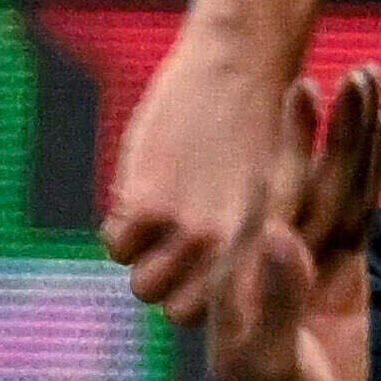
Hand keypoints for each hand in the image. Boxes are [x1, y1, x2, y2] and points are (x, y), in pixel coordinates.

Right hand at [104, 26, 299, 312]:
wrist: (240, 66)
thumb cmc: (256, 132)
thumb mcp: (263, 201)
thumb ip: (239, 251)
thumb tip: (198, 292)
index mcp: (264, 255)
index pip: (228, 314)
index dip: (208, 298)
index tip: (204, 272)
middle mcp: (232, 252)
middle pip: (177, 314)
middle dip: (173, 286)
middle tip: (172, 245)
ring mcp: (190, 231)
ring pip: (142, 285)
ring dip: (142, 259)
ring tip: (155, 220)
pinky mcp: (150, 203)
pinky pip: (116, 245)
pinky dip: (119, 226)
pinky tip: (139, 193)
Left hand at [195, 67, 380, 380]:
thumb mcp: (263, 371)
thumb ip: (271, 304)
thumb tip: (280, 236)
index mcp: (250, 272)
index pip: (274, 195)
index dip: (292, 145)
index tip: (304, 93)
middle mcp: (277, 257)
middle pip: (312, 179)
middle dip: (332, 128)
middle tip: (354, 71)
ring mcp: (312, 264)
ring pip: (340, 190)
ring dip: (354, 140)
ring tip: (370, 83)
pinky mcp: (341, 277)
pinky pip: (360, 217)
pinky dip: (372, 177)